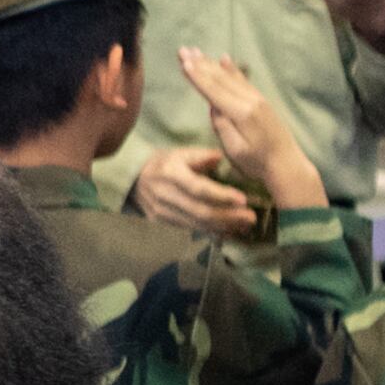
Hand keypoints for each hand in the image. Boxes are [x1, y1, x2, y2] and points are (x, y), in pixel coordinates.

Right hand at [131, 142, 262, 237]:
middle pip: (200, 211)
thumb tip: (221, 158)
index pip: (198, 188)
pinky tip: (229, 231)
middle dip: (228, 216)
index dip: (221, 195)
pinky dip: (212, 231)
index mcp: (170, 174)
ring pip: (197, 223)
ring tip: (245, 225)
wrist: (133, 178)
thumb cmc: (163, 163)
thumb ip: (202, 155)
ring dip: (223, 226)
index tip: (243, 200)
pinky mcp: (163, 223)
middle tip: (251, 217)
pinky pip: (191, 229)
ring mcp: (163, 212)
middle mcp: (165, 195)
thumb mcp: (180, 152)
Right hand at [176, 47, 322, 209]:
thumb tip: (212, 106)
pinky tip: (224, 60)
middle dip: (200, 64)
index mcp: (241, 113)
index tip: (183, 62)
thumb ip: (221, 125)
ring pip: (230, 76)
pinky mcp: (261, 101)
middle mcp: (250, 100)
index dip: (197, 76)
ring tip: (196, 51)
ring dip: (211, 63)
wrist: (287, 164)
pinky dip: (231, 69)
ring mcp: (257, 99)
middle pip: (220, 78)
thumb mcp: (234, 149)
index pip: (214, 90)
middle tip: (183, 50)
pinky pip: (242, 80)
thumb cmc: (257, 162)